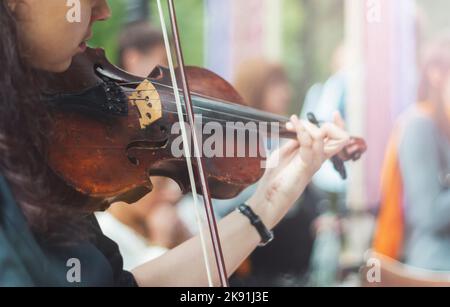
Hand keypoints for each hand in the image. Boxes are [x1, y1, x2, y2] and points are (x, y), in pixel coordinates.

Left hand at [247, 114, 349, 228]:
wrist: (268, 197)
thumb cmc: (275, 178)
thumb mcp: (285, 153)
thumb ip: (296, 141)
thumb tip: (301, 128)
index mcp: (316, 156)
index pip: (338, 139)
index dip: (340, 125)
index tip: (336, 112)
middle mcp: (319, 159)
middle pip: (337, 136)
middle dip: (318, 123)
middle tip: (296, 123)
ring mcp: (314, 163)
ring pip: (322, 136)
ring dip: (305, 126)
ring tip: (291, 125)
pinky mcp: (306, 167)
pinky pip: (309, 144)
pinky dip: (301, 130)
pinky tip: (292, 124)